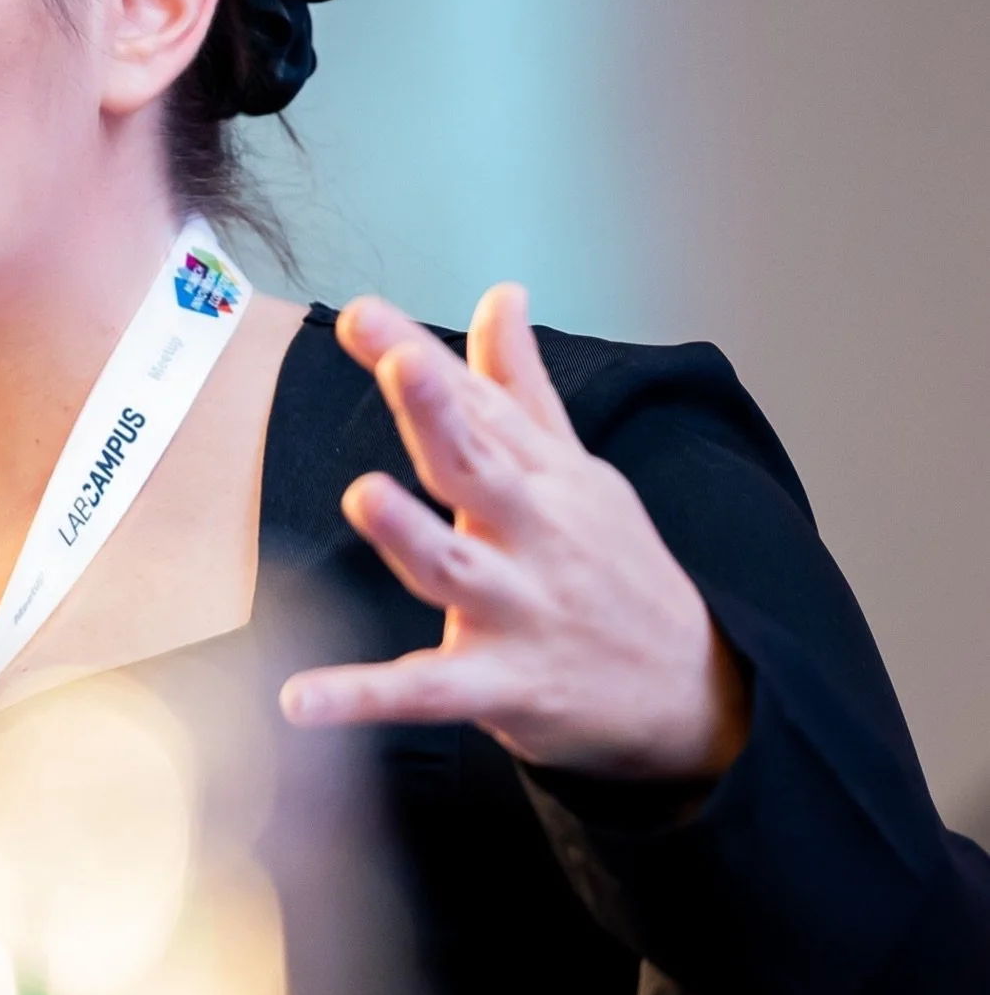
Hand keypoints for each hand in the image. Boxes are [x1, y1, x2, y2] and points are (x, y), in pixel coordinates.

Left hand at [278, 285, 749, 781]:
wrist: (694, 693)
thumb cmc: (615, 567)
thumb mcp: (576, 470)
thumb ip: (519, 386)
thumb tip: (502, 294)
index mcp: (543, 477)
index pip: (475, 406)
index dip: (418, 358)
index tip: (362, 315)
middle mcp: (532, 535)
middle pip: (477, 466)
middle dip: (437, 413)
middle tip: (398, 364)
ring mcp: (517, 610)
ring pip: (454, 568)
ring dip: (408, 535)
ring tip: (363, 495)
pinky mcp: (503, 687)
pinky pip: (426, 694)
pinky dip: (364, 698)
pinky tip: (300, 699)